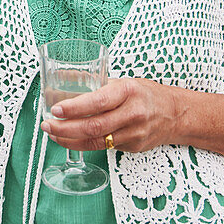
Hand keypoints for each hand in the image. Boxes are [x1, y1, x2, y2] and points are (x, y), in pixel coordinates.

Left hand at [41, 78, 182, 152]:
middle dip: (65, 128)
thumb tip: (62, 77)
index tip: (55, 109)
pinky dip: (83, 143)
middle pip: (94, 126)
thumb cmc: (146, 94)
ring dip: (69, 139)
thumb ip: (96, 83)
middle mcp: (132, 114)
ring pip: (96, 141)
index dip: (74, 107)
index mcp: (128, 91)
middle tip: (47, 125)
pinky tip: (70, 139)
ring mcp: (134, 133)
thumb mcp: (124, 81)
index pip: (97, 102)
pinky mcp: (133, 147)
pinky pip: (103, 147)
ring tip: (52, 133)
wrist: (176, 115)